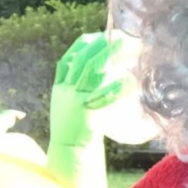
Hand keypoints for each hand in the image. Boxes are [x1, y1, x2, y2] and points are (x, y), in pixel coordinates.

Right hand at [48, 34, 127, 148]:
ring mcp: (75, 102)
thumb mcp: (68, 104)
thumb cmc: (75, 128)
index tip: (97, 36)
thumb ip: (78, 89)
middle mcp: (65, 91)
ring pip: (91, 72)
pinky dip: (115, 87)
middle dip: (100, 46)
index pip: (68, 60)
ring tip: (126, 45)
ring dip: (109, 56)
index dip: (82, 46)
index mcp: (60, 88)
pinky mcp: (87, 114)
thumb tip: (96, 72)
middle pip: (82, 61)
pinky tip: (128, 80)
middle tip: (118, 36)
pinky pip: (103, 97)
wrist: (68, 151)